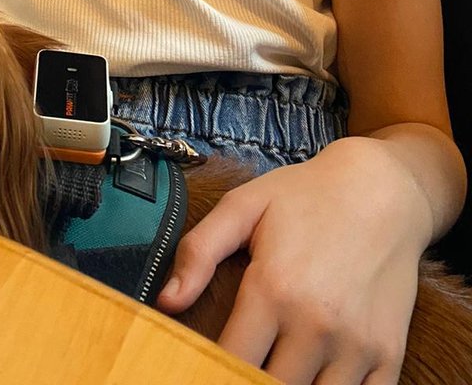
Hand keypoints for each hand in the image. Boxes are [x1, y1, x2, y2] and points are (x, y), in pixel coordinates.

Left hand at [157, 138, 431, 383]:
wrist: (382, 189)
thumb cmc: (306, 196)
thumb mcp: (243, 206)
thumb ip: (199, 252)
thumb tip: (165, 303)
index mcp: (273, 290)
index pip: (231, 363)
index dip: (210, 371)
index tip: (201, 366)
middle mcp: (316, 325)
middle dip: (248, 381)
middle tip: (241, 362)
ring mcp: (357, 344)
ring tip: (274, 366)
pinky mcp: (388, 354)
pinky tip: (315, 376)